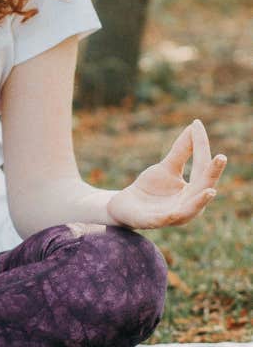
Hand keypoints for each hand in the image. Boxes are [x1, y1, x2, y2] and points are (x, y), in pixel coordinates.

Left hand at [106, 119, 226, 229]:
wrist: (125, 205)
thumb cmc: (150, 187)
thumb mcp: (167, 167)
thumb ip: (182, 151)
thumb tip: (194, 126)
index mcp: (193, 191)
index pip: (202, 167)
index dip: (201, 146)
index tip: (197, 125)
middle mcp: (187, 205)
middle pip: (203, 188)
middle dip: (212, 174)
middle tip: (221, 157)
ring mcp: (171, 215)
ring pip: (189, 211)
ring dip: (200, 201)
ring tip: (210, 191)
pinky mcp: (153, 222)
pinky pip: (163, 221)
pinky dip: (170, 217)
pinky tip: (173, 213)